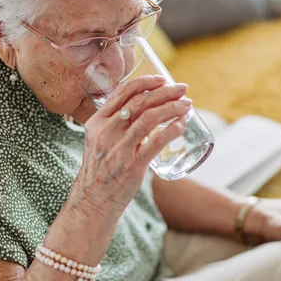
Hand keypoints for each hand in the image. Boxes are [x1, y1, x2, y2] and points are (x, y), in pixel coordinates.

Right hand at [69, 75, 190, 217]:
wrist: (93, 200)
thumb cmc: (100, 170)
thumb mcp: (99, 141)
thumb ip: (115, 125)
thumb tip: (142, 111)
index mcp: (97, 122)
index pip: (122, 92)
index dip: (145, 82)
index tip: (162, 79)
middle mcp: (106, 131)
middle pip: (140, 101)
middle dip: (165, 91)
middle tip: (182, 89)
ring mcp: (119, 148)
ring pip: (149, 117)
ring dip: (172, 108)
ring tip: (187, 105)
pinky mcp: (132, 165)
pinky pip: (156, 142)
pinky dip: (172, 130)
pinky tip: (182, 125)